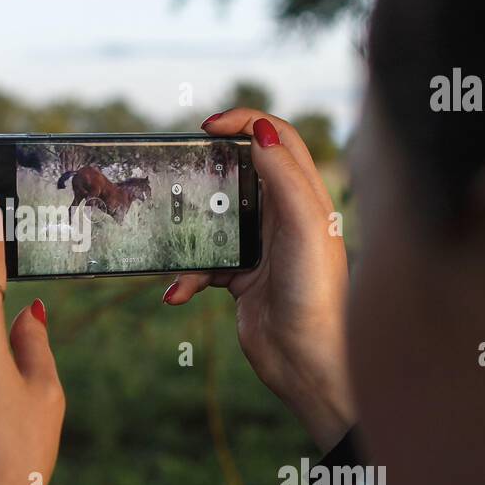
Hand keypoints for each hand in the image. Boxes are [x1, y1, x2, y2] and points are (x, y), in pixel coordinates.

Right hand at [164, 110, 355, 451]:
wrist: (307, 362)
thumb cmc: (315, 293)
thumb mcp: (304, 227)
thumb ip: (284, 177)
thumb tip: (261, 130)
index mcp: (306, 196)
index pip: (277, 137)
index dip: (244, 121)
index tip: (207, 127)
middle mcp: (285, 216)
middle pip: (241, 172)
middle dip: (208, 169)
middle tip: (179, 169)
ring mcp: (262, 246)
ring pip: (215, 219)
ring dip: (189, 229)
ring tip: (169, 234)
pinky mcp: (242, 278)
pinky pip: (205, 264)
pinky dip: (187, 276)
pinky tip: (177, 294)